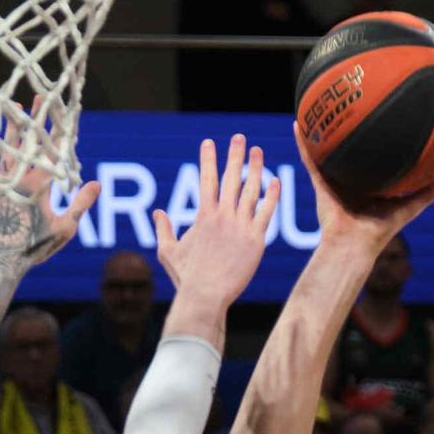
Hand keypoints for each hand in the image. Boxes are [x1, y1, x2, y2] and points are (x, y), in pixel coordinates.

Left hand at [0, 102, 100, 264]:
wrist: (1, 260)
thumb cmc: (35, 247)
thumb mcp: (64, 228)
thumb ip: (80, 204)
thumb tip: (96, 184)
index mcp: (40, 186)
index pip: (53, 152)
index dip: (58, 130)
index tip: (62, 110)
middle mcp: (19, 178)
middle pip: (30, 143)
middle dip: (36, 119)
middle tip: (39, 97)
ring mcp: (0, 182)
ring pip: (7, 148)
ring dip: (11, 127)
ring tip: (13, 106)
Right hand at [153, 135, 280, 310]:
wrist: (206, 295)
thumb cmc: (186, 277)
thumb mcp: (168, 252)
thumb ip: (163, 229)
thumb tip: (157, 212)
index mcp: (203, 216)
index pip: (206, 180)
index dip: (208, 159)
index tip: (209, 143)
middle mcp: (223, 216)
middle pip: (230, 178)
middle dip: (234, 155)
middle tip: (239, 138)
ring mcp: (241, 227)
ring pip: (251, 191)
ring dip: (255, 169)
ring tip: (258, 151)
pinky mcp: (256, 240)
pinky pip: (266, 213)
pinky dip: (272, 196)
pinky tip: (275, 181)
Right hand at [291, 120, 433, 253]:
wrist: (355, 244)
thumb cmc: (381, 229)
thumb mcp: (410, 207)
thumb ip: (429, 191)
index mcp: (369, 186)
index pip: (372, 160)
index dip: (377, 142)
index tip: (383, 120)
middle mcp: (350, 181)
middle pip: (348, 151)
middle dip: (347, 131)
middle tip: (350, 104)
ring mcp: (333, 181)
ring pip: (326, 151)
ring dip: (320, 132)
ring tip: (318, 108)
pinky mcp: (320, 183)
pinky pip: (310, 159)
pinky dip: (303, 142)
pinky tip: (299, 123)